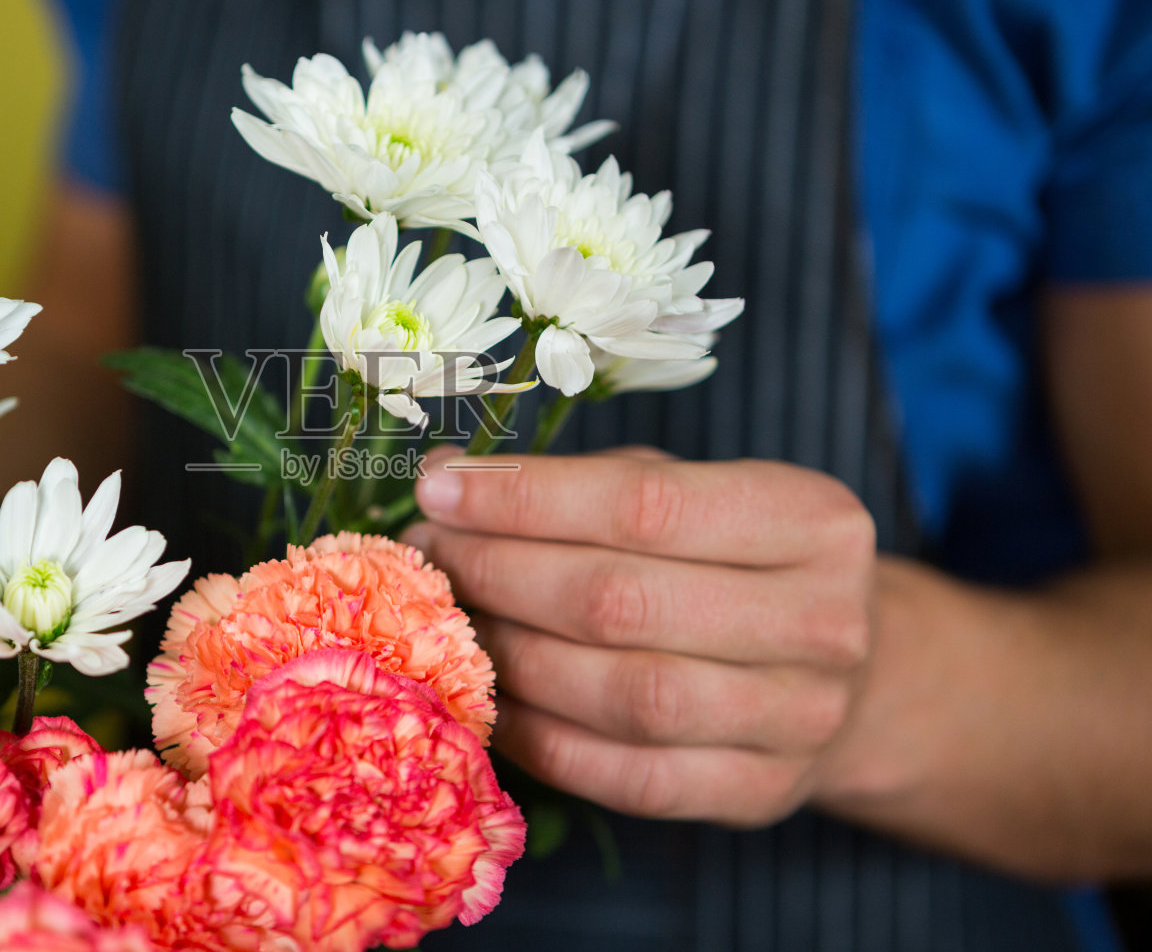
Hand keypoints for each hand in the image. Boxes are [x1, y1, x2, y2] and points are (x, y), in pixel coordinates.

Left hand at [403, 446, 876, 826]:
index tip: (438, 491)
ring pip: (620, 694)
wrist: (845, 678)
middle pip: (620, 601)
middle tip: (429, 555)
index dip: (526, 499)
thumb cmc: (736, 563)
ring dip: (508, 656)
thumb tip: (447, 482)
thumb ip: (583, 483)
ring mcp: (798, 720)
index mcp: (812, 521)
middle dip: (498, 573)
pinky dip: (537, 737)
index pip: (645, 505)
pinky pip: (622, 776)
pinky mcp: (756, 793)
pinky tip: (488, 697)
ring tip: (448, 623)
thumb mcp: (693, 491)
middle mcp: (822, 622)